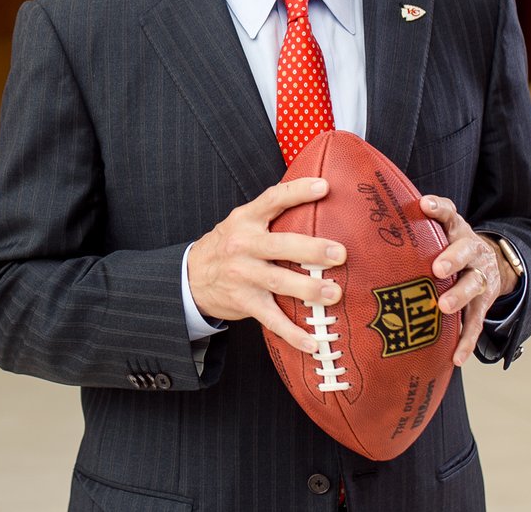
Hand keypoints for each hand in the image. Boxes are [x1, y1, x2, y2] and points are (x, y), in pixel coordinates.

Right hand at [187, 178, 346, 354]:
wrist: (191, 277)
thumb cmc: (229, 244)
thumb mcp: (242, 221)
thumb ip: (272, 212)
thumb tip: (320, 195)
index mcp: (246, 219)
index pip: (272, 199)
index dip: (298, 191)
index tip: (324, 187)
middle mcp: (243, 245)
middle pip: (280, 245)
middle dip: (312, 250)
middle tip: (340, 253)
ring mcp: (243, 275)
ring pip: (278, 282)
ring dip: (308, 289)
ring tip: (334, 293)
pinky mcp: (244, 302)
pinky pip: (272, 319)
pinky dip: (293, 333)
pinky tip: (314, 342)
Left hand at [421, 195, 518, 366]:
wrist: (494, 263)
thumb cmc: (450, 246)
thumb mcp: (439, 231)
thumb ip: (414, 226)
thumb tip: (364, 219)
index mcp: (456, 230)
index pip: (448, 213)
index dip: (438, 208)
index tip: (424, 205)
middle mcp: (471, 251)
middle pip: (466, 251)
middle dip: (452, 259)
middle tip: (437, 268)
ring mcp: (479, 277)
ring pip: (473, 286)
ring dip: (459, 297)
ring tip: (444, 307)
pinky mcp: (484, 303)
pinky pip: (476, 322)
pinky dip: (467, 340)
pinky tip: (456, 356)